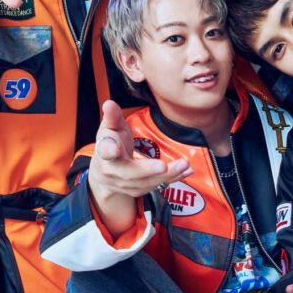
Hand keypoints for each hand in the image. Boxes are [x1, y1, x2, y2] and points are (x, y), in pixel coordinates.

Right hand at [88, 100, 191, 235]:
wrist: (105, 174)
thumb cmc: (110, 144)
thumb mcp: (109, 128)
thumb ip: (112, 117)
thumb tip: (109, 103)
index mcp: (105, 154)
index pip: (105, 152)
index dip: (110, 149)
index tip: (115, 148)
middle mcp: (114, 172)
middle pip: (130, 173)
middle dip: (147, 170)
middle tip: (163, 166)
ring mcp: (127, 184)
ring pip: (147, 182)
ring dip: (167, 175)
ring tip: (184, 164)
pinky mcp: (140, 189)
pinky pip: (158, 185)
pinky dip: (174, 178)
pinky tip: (187, 171)